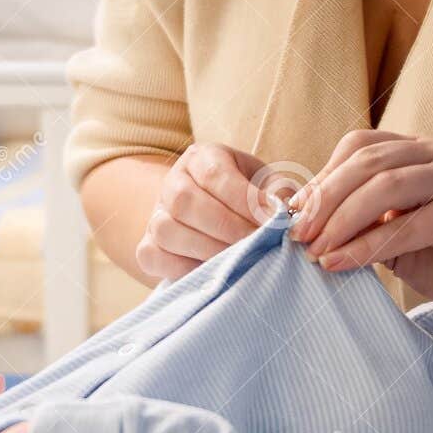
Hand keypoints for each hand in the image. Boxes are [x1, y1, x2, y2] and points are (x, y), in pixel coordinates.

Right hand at [135, 143, 272, 280]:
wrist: (213, 217)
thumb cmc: (247, 199)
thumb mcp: (265, 185)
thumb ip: (277, 196)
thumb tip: (285, 217)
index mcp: (202, 158)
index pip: (215, 175)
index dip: (244, 200)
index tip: (273, 221)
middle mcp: (172, 182)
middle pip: (185, 201)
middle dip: (227, 228)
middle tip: (257, 245)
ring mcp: (155, 215)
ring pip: (167, 230)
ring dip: (207, 250)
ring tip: (239, 261)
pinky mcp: (147, 247)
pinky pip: (154, 258)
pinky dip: (184, 270)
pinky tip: (213, 273)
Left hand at [290, 131, 432, 316]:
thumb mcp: (395, 234)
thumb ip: (361, 222)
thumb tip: (301, 222)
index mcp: (419, 150)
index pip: (360, 147)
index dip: (322, 177)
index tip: (292, 213)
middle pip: (365, 162)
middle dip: (323, 199)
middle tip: (296, 234)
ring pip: (382, 187)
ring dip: (339, 221)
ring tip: (314, 250)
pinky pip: (403, 227)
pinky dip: (365, 247)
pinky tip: (340, 263)